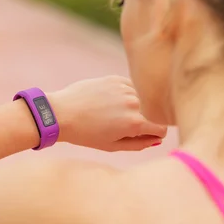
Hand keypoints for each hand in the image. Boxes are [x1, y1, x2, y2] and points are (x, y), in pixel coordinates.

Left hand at [48, 76, 166, 151]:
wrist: (62, 113)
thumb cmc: (86, 134)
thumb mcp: (113, 145)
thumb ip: (140, 144)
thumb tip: (157, 139)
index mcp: (135, 124)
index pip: (161, 129)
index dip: (153, 134)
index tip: (142, 135)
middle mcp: (134, 104)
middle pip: (148, 114)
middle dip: (137, 119)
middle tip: (113, 124)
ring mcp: (125, 89)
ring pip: (139, 99)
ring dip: (129, 105)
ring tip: (106, 112)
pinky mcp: (116, 78)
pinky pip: (129, 87)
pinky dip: (121, 94)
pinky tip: (105, 100)